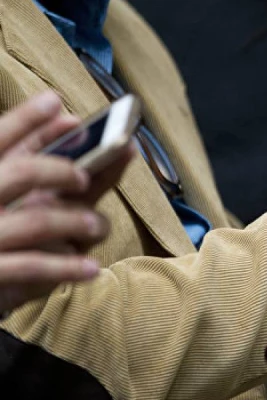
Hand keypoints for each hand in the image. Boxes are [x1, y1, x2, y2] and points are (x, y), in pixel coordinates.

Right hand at [0, 91, 133, 312]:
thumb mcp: (5, 189)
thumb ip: (26, 157)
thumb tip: (65, 116)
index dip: (25, 119)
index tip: (57, 103)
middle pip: (23, 172)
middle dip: (62, 170)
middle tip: (85, 177)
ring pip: (37, 221)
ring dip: (75, 221)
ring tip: (96, 225)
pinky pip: (33, 268)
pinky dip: (67, 268)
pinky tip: (92, 268)